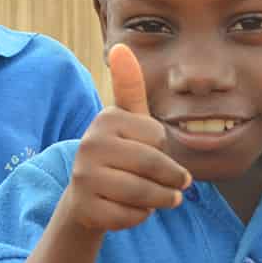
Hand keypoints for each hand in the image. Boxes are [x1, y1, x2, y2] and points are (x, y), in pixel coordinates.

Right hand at [63, 45, 188, 233]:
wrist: (86, 195)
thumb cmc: (118, 153)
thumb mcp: (127, 120)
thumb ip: (129, 86)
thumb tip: (121, 46)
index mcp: (105, 120)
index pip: (158, 137)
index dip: (162, 148)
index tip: (147, 149)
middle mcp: (90, 144)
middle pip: (154, 165)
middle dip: (171, 179)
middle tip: (176, 185)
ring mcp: (85, 177)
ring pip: (145, 193)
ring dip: (160, 199)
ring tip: (160, 197)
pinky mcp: (86, 207)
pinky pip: (131, 216)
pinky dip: (140, 216)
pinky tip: (129, 208)